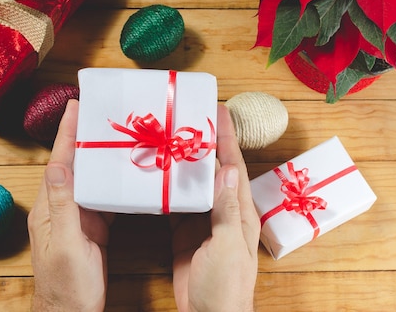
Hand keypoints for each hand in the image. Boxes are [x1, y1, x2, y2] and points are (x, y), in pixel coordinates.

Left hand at [28, 99, 113, 311]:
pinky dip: (112, 183)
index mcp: (50, 209)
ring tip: (116, 134)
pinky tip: (125, 174)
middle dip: (84, 137)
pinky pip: (103, 199)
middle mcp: (61, 209)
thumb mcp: (67, 245)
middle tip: (100, 112)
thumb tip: (56, 166)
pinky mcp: (92, 229)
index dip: (66, 134)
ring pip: (89, 180)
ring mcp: (77, 219)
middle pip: (73, 165)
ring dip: (100, 157)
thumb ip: (63, 206)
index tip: (76, 106)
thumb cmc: (67, 287)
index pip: (58, 163)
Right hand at [170, 104, 259, 311]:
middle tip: (186, 118)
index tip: (217, 111)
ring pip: (192, 185)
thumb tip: (228, 167)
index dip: (226, 138)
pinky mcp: (184, 234)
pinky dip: (167, 189)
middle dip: (202, 143)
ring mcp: (203, 223)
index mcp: (239, 211)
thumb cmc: (226, 285)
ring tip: (167, 139)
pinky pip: (176, 205)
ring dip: (183, 163)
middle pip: (212, 170)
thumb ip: (227, 208)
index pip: (233, 165)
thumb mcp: (227, 244)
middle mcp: (222, 212)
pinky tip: (156, 176)